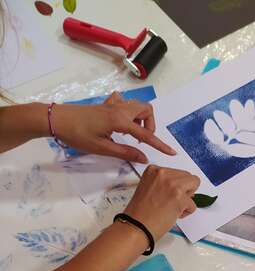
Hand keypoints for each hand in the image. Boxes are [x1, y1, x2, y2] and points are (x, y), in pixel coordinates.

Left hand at [52, 92, 175, 162]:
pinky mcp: (106, 104)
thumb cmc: (77, 135)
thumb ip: (125, 153)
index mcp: (121, 121)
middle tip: (141, 139)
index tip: (171, 152)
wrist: (57, 119)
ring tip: (132, 132)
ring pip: (137, 105)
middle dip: (150, 125)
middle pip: (146, 110)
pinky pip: (123, 101)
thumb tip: (144, 159)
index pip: (146, 135)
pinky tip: (120, 119)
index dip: (160, 145)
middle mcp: (120, 109)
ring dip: (141, 118)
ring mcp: (113, 105)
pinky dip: (128, 109)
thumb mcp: (102, 148)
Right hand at [124, 165, 199, 240]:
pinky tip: (173, 215)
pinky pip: (193, 204)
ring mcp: (172, 185)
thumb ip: (164, 183)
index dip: (175, 186)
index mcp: (154, 170)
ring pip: (195, 184)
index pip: (177, 173)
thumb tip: (184, 187)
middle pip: (188, 176)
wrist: (135, 227)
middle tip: (170, 202)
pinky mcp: (180, 198)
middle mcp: (163, 174)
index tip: (164, 196)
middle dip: (184, 189)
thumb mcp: (148, 188)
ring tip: (173, 207)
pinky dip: (186, 212)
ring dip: (187, 198)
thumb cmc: (140, 212)